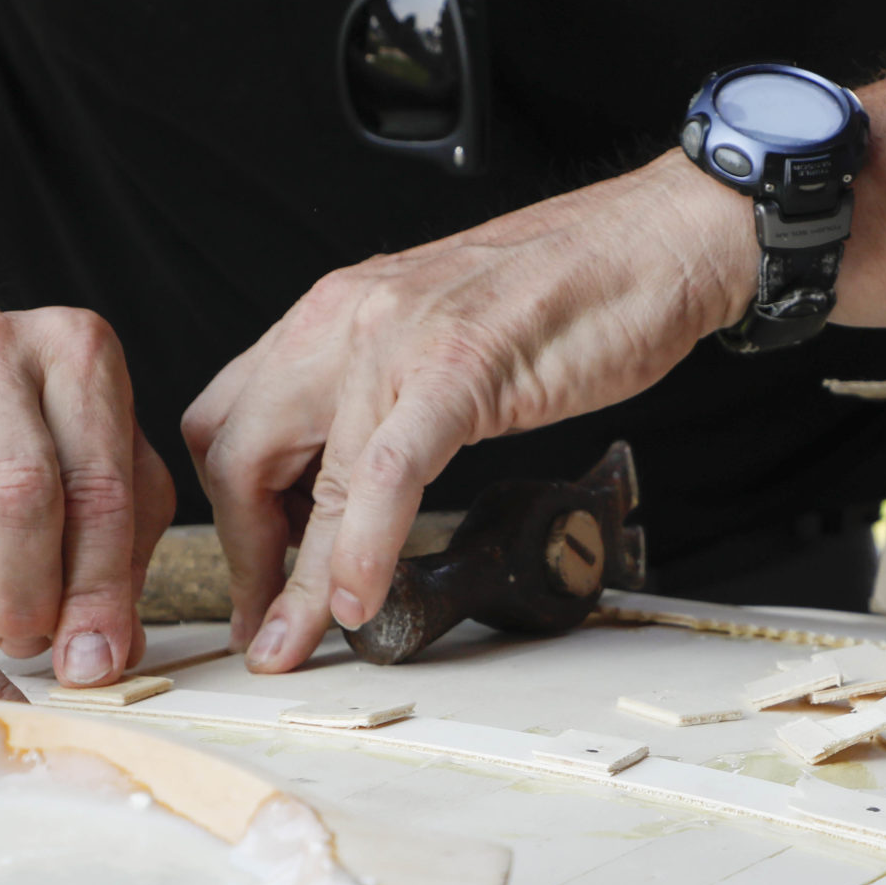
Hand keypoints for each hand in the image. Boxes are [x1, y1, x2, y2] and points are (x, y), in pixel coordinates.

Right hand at [0, 307, 176, 685]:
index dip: (100, 589)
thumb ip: (123, 556)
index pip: (98, 487)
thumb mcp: (107, 472)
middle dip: (34, 595)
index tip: (98, 659)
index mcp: (78, 351)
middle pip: (18, 498)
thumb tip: (105, 654)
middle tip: (38, 642)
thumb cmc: (44, 437)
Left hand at [185, 152, 750, 672]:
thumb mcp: (436, 344)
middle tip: (264, 625)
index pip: (230, 421)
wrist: (655, 242)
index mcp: (334, 314)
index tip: (253, 582)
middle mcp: (343, 319)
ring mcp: (395, 340)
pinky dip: (363, 548)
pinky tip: (359, 602)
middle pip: (235, 451)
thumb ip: (380, 403)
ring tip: (294, 642)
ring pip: (307, 475)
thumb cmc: (565, 296)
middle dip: (241, 556)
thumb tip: (346, 493)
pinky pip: (386, 473)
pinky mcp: (457, 369)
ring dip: (294, 579)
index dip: (230, 517)